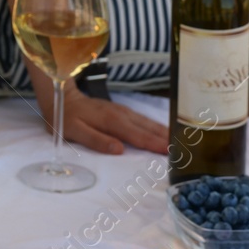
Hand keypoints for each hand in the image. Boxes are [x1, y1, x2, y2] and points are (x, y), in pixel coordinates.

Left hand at [29, 69, 169, 154]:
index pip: (137, 135)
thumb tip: (118, 150)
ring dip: (165, 132)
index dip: (154, 144)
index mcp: (111, 121)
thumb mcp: (75, 131)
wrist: (61, 96)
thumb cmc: (67, 118)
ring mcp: (123, 111)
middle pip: (147, 128)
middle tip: (186, 151)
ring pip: (148, 122)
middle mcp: (121, 114)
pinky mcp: (122, 111)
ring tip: (182, 143)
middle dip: (166, 139)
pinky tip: (165, 132)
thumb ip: (96, 140)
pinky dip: (157, 126)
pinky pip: (143, 119)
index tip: (171, 152)